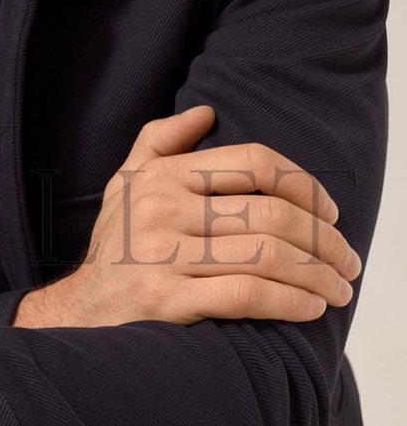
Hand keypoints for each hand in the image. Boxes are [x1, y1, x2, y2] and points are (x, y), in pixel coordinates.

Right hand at [12, 106, 361, 327]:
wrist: (78, 312)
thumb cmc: (113, 248)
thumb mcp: (124, 186)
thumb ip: (159, 143)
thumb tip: (205, 112)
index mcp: (161, 177)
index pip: (254, 163)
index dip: (306, 185)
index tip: (330, 214)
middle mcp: (160, 210)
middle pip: (272, 214)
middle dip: (325, 240)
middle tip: (348, 261)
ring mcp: (161, 256)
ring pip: (268, 256)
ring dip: (319, 275)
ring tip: (339, 289)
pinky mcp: (165, 301)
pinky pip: (247, 295)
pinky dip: (291, 302)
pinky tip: (310, 308)